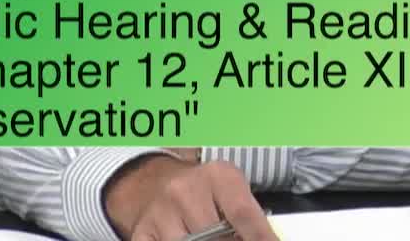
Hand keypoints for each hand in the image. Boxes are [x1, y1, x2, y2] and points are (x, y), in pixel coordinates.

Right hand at [104, 152, 277, 240]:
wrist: (156, 182)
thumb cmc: (203, 191)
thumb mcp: (230, 190)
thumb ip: (247, 215)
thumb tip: (267, 240)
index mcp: (216, 176)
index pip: (243, 214)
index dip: (260, 238)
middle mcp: (185, 190)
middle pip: (217, 238)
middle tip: (234, 240)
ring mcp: (161, 212)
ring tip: (210, 238)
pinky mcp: (142, 232)